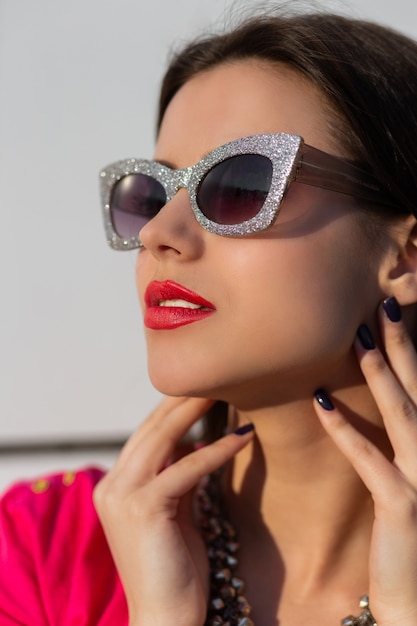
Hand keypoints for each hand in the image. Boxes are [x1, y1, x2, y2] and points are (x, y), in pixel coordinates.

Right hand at [93, 396, 253, 625]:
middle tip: (216, 376)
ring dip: (195, 411)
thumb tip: (197, 446)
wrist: (165, 622)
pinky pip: (185, 469)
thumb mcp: (175, 514)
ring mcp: (122, 495)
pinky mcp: (143, 508)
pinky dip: (216, 451)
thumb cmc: (175, 570)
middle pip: (152, 429)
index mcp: (115, 485)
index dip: (174, 409)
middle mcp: (112, 485)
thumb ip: (178, 479)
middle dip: (184, 400)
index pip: (147, 435)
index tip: (202, 387)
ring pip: (163, 439)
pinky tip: (242, 437)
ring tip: (225, 389)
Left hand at [314, 299, 416, 625]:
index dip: (409, 351)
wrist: (415, 603)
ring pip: (402, 415)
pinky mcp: (404, 507)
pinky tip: (320, 402)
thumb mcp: (404, 483)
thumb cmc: (406, 540)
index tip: (389, 312)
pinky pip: (370, 461)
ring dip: (380, 373)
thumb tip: (362, 403)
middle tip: (382, 303)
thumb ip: (395, 445)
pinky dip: (345, 430)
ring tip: (358, 337)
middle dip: (402, 345)